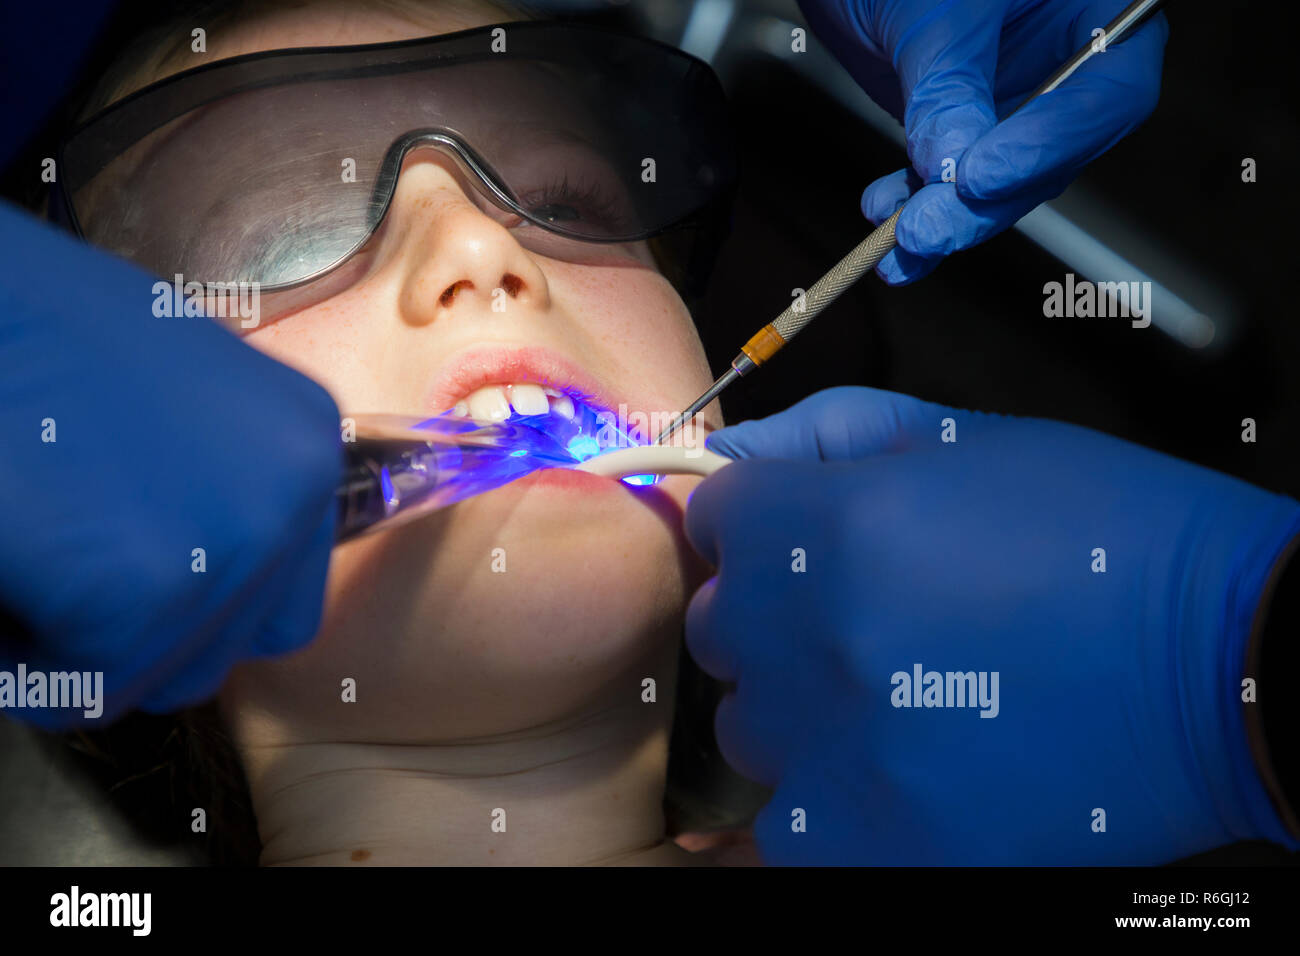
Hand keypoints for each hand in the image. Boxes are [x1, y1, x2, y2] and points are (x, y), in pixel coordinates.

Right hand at [0, 204, 339, 726]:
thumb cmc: (33, 337)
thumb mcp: (167, 394)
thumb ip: (209, 480)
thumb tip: (193, 550)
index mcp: (303, 441)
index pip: (279, 595)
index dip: (191, 603)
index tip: (124, 577)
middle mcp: (293, 496)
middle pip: (222, 646)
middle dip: (134, 635)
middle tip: (62, 572)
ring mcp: (232, 550)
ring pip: (155, 675)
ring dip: (80, 649)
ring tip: (33, 560)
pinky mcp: (146, 599)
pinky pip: (83, 687)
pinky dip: (24, 662)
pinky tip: (7, 578)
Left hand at [685, 386, 1299, 862]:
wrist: (1233, 665)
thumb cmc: (1113, 540)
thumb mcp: (974, 441)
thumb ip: (831, 432)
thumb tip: (729, 448)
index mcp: (832, 524)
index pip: (714, 518)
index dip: (761, 523)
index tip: (803, 540)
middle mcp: (816, 638)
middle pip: (721, 628)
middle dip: (776, 617)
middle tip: (868, 622)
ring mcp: (839, 751)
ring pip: (754, 731)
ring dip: (805, 714)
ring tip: (904, 703)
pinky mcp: (873, 844)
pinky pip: (792, 825)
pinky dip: (834, 802)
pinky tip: (908, 772)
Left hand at [797, 0, 1168, 283]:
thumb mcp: (936, 8)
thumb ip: (949, 85)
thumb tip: (950, 163)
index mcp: (1097, 12)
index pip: (1109, 95)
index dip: (1048, 145)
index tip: (980, 177)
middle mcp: (1067, 62)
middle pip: (1051, 156)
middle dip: (983, 203)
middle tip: (930, 228)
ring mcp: (1015, 98)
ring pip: (999, 183)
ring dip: (945, 218)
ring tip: (899, 239)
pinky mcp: (964, 123)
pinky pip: (949, 177)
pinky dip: (914, 201)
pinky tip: (884, 214)